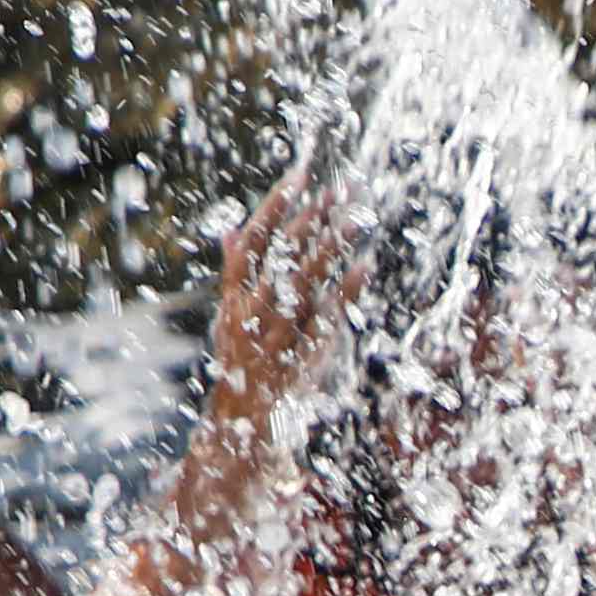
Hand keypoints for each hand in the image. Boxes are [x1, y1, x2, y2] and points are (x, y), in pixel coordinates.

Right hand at [203, 174, 363, 423]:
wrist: (242, 420)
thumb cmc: (242, 360)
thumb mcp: (230, 315)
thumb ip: (235, 274)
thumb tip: (232, 231)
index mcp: (233, 298)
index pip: (252, 241)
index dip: (275, 206)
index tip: (300, 174)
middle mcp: (252, 313)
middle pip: (283, 256)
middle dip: (311, 220)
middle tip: (339, 190)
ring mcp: (277, 334)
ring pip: (306, 281)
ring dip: (332, 246)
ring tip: (358, 217)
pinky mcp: (302, 354)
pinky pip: (327, 316)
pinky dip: (346, 291)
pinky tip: (366, 264)